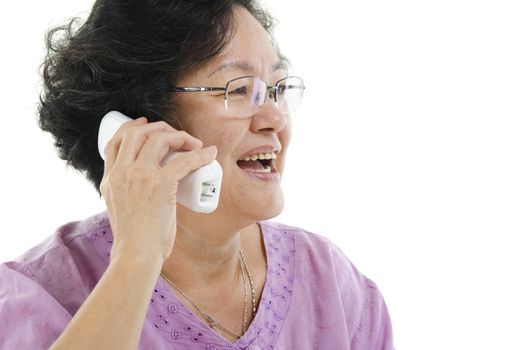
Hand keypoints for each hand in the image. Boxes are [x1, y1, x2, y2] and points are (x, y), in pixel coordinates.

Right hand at [99, 117, 216, 261]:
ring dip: (180, 136)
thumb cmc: (134, 237)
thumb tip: (147, 186)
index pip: (116, 140)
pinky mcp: (160, 184)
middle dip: (159, 127)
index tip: (146, 125)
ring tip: (193, 143)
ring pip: (159, 139)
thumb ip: (127, 192)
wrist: (136, 253)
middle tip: (176, 134)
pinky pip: (184, 160)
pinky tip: (209, 154)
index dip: (133, 127)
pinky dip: (200, 154)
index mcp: (110, 177)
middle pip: (138, 133)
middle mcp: (122, 172)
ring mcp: (140, 176)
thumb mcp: (118, 207)